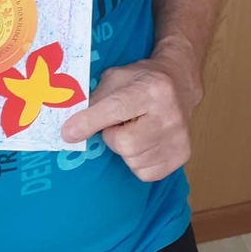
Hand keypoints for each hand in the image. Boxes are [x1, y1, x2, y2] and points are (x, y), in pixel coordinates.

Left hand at [61, 53, 198, 181]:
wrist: (179, 85)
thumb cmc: (140, 81)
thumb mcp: (115, 78)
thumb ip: (94, 99)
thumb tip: (70, 127)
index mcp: (151, 89)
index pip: (115, 109)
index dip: (88, 122)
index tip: (67, 133)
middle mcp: (169, 114)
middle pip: (124, 144)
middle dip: (112, 136)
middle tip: (117, 124)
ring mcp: (179, 137)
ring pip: (133, 161)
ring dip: (124, 150)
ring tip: (133, 130)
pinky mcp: (182, 154)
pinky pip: (146, 173)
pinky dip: (137, 162)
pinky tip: (144, 143)